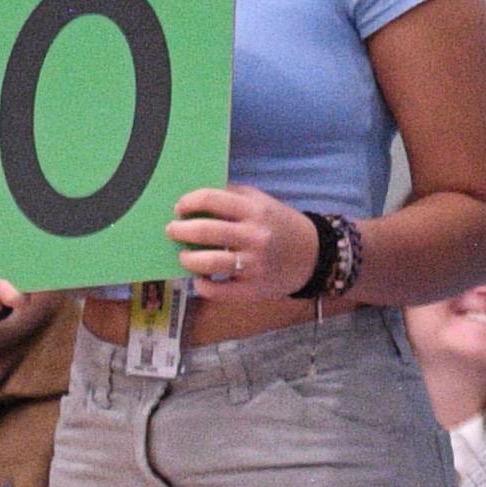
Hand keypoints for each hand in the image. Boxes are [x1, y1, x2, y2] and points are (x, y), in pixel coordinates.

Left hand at [169, 187, 319, 305]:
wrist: (314, 256)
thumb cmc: (281, 225)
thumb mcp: (263, 202)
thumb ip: (232, 196)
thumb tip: (195, 199)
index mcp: (256, 210)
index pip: (211, 199)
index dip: (188, 202)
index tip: (179, 209)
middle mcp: (254, 236)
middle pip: (203, 231)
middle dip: (179, 230)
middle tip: (172, 231)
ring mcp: (253, 265)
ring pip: (206, 262)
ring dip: (186, 259)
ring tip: (184, 256)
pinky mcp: (252, 290)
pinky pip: (215, 290)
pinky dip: (201, 285)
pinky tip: (201, 279)